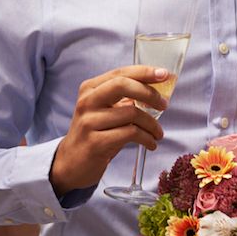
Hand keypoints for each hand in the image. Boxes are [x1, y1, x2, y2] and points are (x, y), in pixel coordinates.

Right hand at [48, 65, 168, 195]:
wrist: (71, 163)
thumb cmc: (95, 133)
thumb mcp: (105, 111)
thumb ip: (124, 98)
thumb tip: (157, 91)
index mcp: (90, 88)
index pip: (120, 73)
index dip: (144, 72)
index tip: (164, 74)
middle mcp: (87, 101)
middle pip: (122, 85)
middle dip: (149, 93)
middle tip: (164, 105)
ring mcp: (89, 121)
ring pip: (131, 112)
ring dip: (152, 124)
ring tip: (158, 133)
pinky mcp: (95, 142)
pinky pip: (130, 133)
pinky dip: (146, 138)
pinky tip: (150, 143)